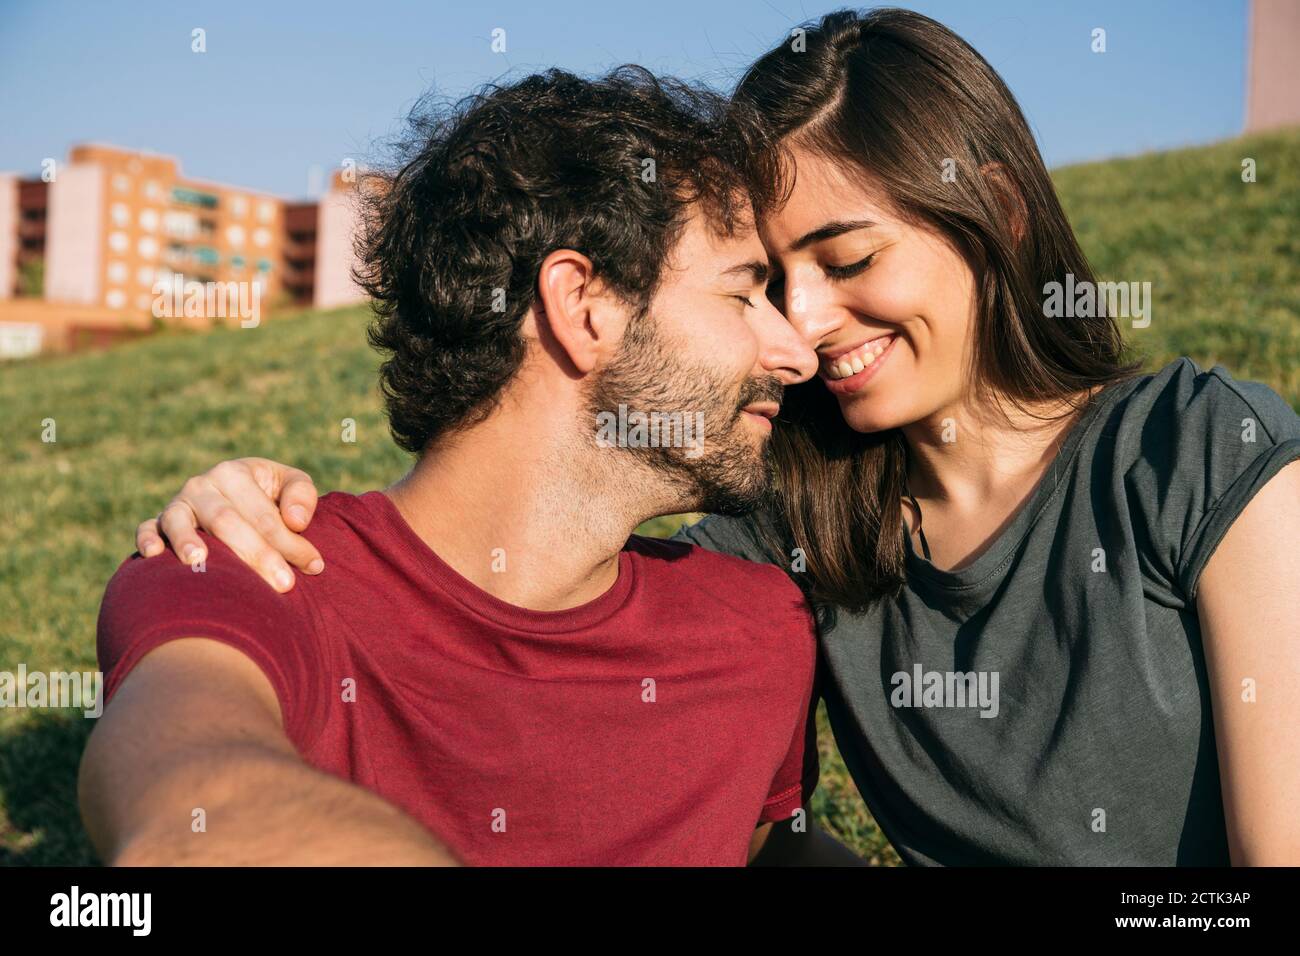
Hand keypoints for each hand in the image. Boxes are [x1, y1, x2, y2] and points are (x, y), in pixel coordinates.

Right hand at [137, 458, 322, 591]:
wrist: (231, 495)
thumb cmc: (268, 495)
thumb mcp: (290, 485)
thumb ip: (301, 495)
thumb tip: (295, 521)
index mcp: (235, 473)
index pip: (265, 514)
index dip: (290, 541)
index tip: (313, 566)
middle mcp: (202, 486)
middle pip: (227, 521)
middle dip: (256, 554)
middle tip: (283, 584)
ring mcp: (177, 505)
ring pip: (181, 522)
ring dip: (188, 540)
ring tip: (200, 561)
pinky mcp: (157, 523)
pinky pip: (147, 528)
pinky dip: (147, 539)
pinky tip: (154, 555)